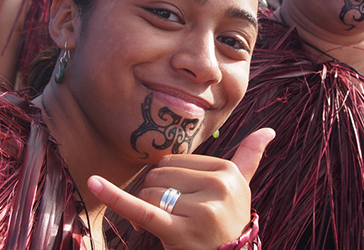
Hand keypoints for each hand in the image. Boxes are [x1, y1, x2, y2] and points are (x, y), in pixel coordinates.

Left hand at [88, 128, 274, 249]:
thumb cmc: (229, 222)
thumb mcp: (242, 188)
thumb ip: (250, 158)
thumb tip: (269, 131)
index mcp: (227, 171)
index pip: (174, 160)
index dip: (169, 179)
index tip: (185, 199)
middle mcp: (217, 188)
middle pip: (160, 175)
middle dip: (158, 194)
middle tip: (176, 216)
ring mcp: (200, 210)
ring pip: (150, 193)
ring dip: (150, 209)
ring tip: (171, 226)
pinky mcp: (179, 231)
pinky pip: (141, 209)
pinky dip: (114, 197)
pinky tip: (93, 182)